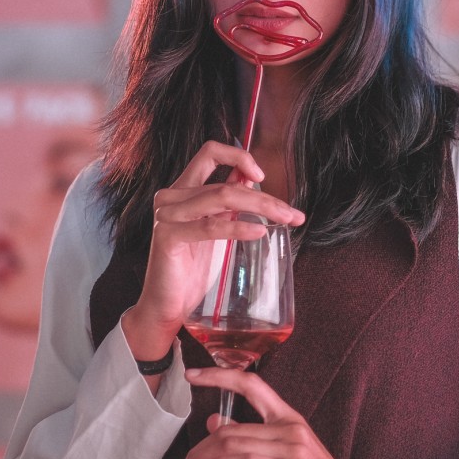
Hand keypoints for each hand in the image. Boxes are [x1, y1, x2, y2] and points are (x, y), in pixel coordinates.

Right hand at [123, 141, 303, 361]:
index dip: (238, 156)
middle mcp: (171, 196)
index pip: (209, 153)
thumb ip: (228, 202)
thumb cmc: (192, 268)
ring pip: (222, 197)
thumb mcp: (215, 227)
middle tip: (292, 213)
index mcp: (182, 189)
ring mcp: (167, 215)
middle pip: (225, 183)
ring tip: (284, 220)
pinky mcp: (168, 236)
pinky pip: (210, 226)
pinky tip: (259, 232)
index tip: (262, 175)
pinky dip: (239, 227)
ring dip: (260, 208)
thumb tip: (251, 178)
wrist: (168, 304)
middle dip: (265, 198)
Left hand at [175, 367, 401, 458]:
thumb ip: (253, 438)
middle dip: (198, 447)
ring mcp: (292, 449)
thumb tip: (216, 422)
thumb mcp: (284, 455)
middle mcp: (289, 428)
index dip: (220, 375)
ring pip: (233, 444)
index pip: (252, 385)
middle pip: (230, 427)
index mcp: (289, 418)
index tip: (194, 374)